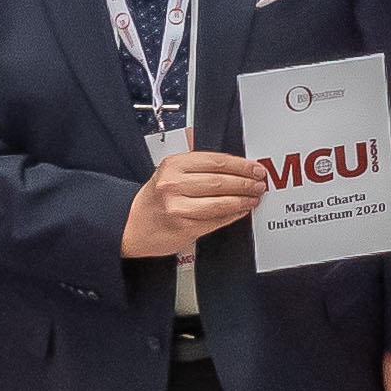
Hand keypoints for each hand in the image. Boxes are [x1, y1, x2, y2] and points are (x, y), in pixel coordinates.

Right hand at [124, 147, 273, 258]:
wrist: (130, 224)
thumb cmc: (154, 199)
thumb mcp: (170, 173)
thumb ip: (198, 167)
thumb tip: (236, 167)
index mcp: (173, 166)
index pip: (216, 162)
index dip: (241, 165)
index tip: (255, 168)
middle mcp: (174, 185)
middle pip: (221, 182)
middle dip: (246, 183)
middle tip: (259, 184)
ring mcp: (178, 208)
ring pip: (221, 203)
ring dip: (243, 200)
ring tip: (253, 198)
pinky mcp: (184, 228)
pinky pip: (216, 220)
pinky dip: (232, 215)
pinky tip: (241, 211)